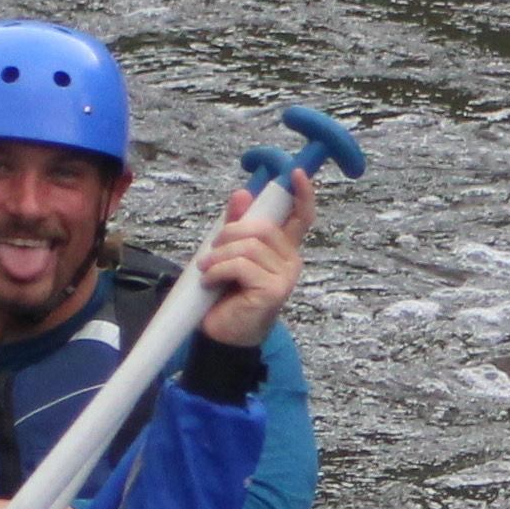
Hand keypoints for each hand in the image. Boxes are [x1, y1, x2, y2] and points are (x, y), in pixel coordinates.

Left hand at [193, 168, 313, 349]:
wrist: (223, 335)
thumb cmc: (227, 295)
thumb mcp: (227, 253)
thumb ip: (236, 225)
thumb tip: (242, 194)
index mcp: (283, 248)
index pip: (301, 217)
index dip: (302, 194)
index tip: (294, 173)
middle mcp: (291, 260)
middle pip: (262, 227)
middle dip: (229, 234)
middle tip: (211, 251)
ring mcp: (285, 277)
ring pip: (248, 246)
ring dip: (218, 256)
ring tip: (207, 270)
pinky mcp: (274, 291)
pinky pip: (241, 266)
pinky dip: (218, 270)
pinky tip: (210, 282)